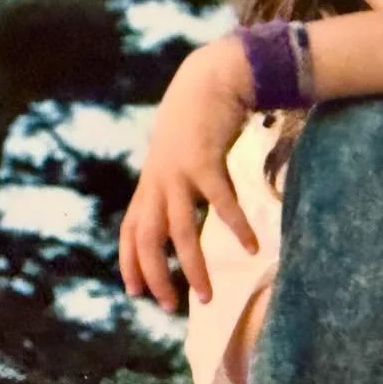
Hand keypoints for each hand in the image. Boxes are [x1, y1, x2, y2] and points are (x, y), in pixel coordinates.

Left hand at [120, 37, 259, 310]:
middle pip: (148, 241)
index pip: (131, 231)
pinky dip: (236, 228)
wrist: (210, 78)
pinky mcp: (205, 162)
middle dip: (155, 277)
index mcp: (151, 182)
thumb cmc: (197, 119)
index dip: (129, 263)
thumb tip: (183, 212)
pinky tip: (253, 248)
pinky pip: (221, 204)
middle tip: (172, 305)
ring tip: (206, 295)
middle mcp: (158, 182)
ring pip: (180, 232)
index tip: (135, 292)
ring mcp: (179, 173)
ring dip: (193, 267)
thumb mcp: (177, 155)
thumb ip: (175, 184)